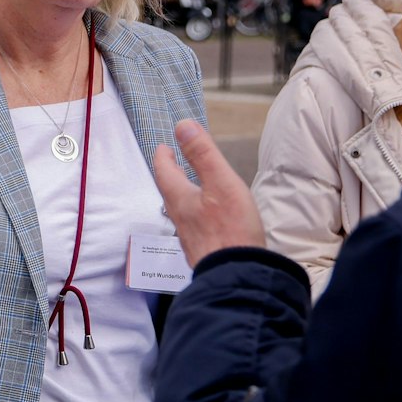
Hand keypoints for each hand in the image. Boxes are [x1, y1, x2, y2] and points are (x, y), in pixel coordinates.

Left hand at [151, 119, 264, 266]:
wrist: (237, 275)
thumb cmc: (230, 230)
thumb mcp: (220, 183)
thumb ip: (202, 155)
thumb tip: (182, 126)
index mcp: (181, 199)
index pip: (165, 172)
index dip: (164, 157)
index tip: (163, 147)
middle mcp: (180, 219)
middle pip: (170, 192)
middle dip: (171, 175)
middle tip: (172, 164)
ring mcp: (191, 237)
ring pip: (181, 210)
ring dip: (183, 194)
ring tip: (189, 187)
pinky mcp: (204, 250)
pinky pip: (195, 226)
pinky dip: (196, 214)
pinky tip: (208, 219)